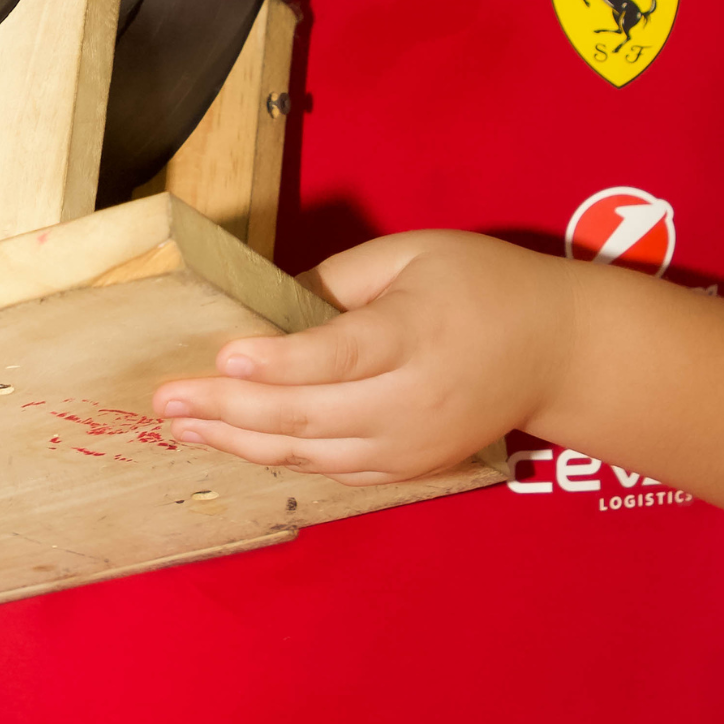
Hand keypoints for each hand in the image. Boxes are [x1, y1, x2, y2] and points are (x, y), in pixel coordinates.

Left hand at [152, 230, 572, 485]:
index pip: (337, 356)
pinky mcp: (407, 468)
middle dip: (229, 408)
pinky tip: (235, 438)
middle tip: (166, 400)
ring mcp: (410, 445)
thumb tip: (264, 308)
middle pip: (309, 415)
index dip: (278, 362)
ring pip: (311, 453)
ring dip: (240, 440)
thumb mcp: (414, 254)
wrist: (556, 353)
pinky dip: (278, 455)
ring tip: (183, 422)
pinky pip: (330, 468)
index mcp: (416, 336)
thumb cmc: (483, 287)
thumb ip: (338, 280)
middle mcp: (412, 401)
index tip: (223, 354)